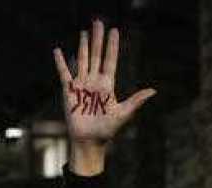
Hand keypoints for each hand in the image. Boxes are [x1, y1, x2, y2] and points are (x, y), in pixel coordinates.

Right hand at [53, 20, 155, 175]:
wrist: (88, 141)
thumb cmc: (107, 130)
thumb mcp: (123, 114)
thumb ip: (136, 101)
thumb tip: (153, 91)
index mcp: (107, 85)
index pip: (110, 60)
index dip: (112, 46)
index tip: (114, 31)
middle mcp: (94, 82)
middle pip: (96, 55)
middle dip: (97, 39)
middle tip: (99, 22)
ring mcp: (81, 85)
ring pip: (82, 60)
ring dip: (83, 46)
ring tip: (84, 32)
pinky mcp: (69, 91)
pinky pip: (64, 73)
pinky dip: (60, 62)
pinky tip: (58, 51)